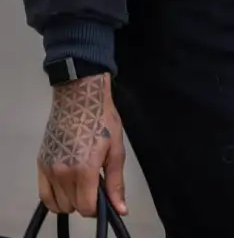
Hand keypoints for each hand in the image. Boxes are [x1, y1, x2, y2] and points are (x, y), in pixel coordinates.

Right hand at [37, 73, 126, 217]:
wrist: (80, 97)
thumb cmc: (102, 120)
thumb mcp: (117, 149)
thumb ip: (115, 182)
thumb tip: (121, 209)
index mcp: (84, 169)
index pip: (87, 208)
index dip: (98, 207)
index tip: (104, 196)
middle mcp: (63, 173)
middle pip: (73, 207)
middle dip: (87, 201)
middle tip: (95, 184)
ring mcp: (49, 169)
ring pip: (59, 204)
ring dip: (71, 200)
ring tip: (82, 182)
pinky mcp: (40, 164)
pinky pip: (44, 196)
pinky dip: (55, 198)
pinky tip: (67, 187)